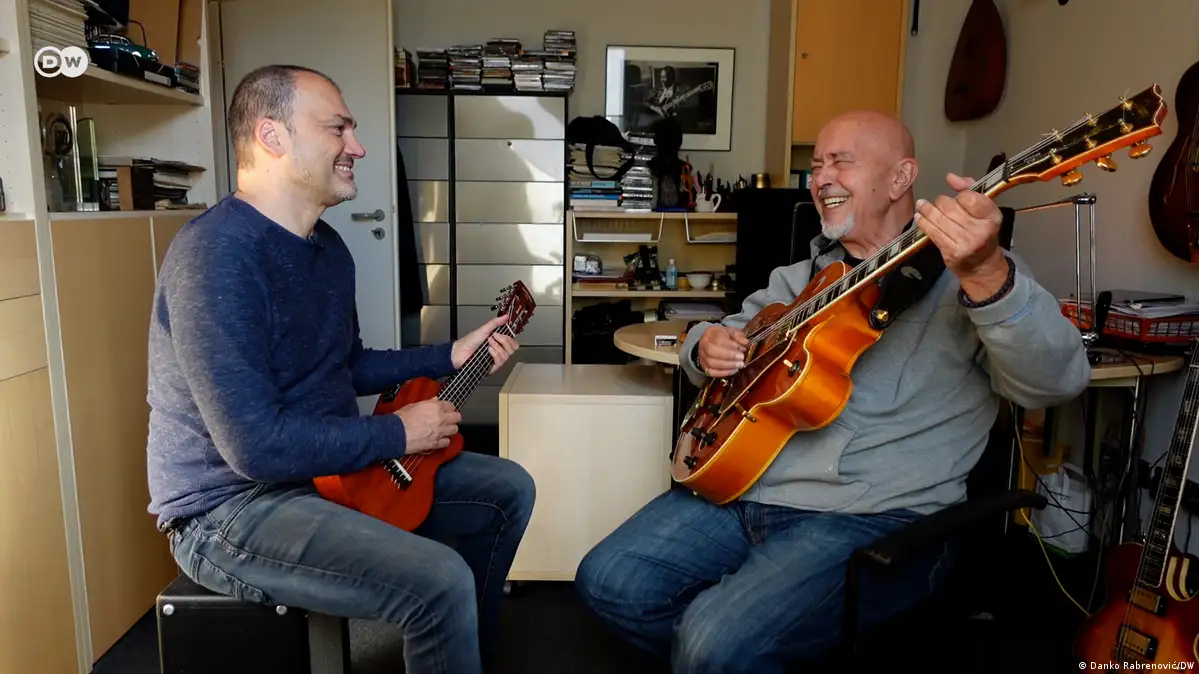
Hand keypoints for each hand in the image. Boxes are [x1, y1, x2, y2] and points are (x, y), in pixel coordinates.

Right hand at [395, 399, 460, 452]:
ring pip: (454, 430)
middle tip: (448, 419)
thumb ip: (427, 403)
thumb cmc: (401, 419)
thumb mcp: (413, 405)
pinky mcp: (436, 443)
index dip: (448, 408)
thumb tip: (434, 400)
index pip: (450, 405)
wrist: (396, 433)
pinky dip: (444, 441)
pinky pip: (447, 442)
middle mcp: (440, 418)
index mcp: (435, 407)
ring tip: (444, 429)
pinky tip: (439, 439)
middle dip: (453, 418)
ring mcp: (439, 431)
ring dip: (450, 429)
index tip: (446, 410)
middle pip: (457, 417)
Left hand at [452, 314, 519, 373]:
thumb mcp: (483, 329)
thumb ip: (495, 323)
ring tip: (488, 343)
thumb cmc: (469, 341)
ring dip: (497, 346)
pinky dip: (495, 353)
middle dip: (504, 340)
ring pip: (507, 355)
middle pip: (513, 349)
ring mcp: (496, 359)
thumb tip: (505, 316)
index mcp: (498, 343)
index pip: (512, 342)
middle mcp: (499, 351)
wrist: (460, 351)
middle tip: (495, 336)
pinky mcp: (492, 367)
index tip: (502, 332)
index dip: (509, 337)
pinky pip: (500, 361)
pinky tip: (489, 350)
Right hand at [698, 326, 748, 377]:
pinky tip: (733, 370)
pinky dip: (724, 373)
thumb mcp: (732, 332)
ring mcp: (703, 356)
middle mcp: (704, 344)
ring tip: (739, 365)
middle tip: (741, 358)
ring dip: (728, 365)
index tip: (742, 349)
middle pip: (712, 351)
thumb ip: (738, 336)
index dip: (731, 345)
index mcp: (711, 333)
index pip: (719, 339)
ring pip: (712, 363)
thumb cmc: (723, 337)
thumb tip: (745, 342)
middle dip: (729, 356)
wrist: (713, 342)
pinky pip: (712, 372)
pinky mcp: (704, 366)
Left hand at [915, 172, 1009, 299]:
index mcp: (992, 216)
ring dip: (927, 210)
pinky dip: (924, 223)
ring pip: (939, 219)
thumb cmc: (982, 233)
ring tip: (922, 206)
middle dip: (940, 202)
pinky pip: (933, 233)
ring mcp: (966, 242)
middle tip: (935, 202)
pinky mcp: (952, 252)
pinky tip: (920, 217)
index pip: (970, 197)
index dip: (959, 194)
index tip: (955, 197)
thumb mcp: (984, 211)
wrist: (982, 265)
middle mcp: (981, 229)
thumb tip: (950, 177)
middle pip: (951, 207)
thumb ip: (970, 190)